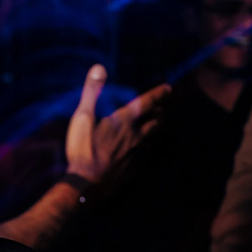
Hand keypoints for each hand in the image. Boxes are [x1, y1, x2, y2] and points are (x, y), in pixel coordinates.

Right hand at [64, 65, 168, 185]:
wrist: (87, 184)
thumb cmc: (84, 149)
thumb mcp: (83, 117)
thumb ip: (91, 92)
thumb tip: (99, 67)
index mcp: (124, 121)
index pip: (146, 103)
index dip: (158, 94)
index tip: (168, 88)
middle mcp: (134, 136)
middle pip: (154, 122)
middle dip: (159, 114)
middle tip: (161, 110)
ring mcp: (135, 154)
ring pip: (151, 139)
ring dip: (154, 130)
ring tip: (154, 127)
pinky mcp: (131, 169)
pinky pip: (142, 156)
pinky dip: (143, 150)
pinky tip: (139, 153)